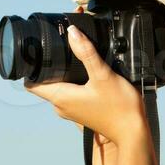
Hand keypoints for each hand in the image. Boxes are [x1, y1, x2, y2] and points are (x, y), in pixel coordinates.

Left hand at [24, 9, 147, 147]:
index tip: (39, 52)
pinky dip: (74, 82)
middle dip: (50, 66)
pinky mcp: (82, 111)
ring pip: (58, 87)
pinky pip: (70, 94)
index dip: (32, 67)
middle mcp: (62, 106)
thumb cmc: (119, 108)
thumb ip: (86, 52)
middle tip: (61, 48)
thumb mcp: (103, 75)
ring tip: (76, 58)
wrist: (133, 132)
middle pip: (45, 82)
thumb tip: (72, 32)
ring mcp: (72, 110)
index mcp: (60, 98)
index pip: (31, 83)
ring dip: (63, 74)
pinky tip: (87, 73)